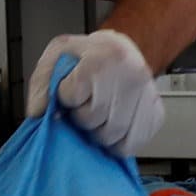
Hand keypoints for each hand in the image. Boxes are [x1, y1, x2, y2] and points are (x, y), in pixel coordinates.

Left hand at [25, 29, 164, 157]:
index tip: (71, 89)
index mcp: (105, 57)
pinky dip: (117, 144)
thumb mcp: (57, 58)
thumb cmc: (87, 56)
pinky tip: (112, 127)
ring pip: (112, 136)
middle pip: (94, 119)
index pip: (73, 95)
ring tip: (99, 115)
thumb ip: (42, 84)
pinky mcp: (156, 115)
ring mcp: (148, 96)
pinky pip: (131, 145)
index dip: (66, 97)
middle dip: (81, 117)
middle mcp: (132, 75)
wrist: (120, 51)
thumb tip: (38, 113)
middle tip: (85, 104)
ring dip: (98, 132)